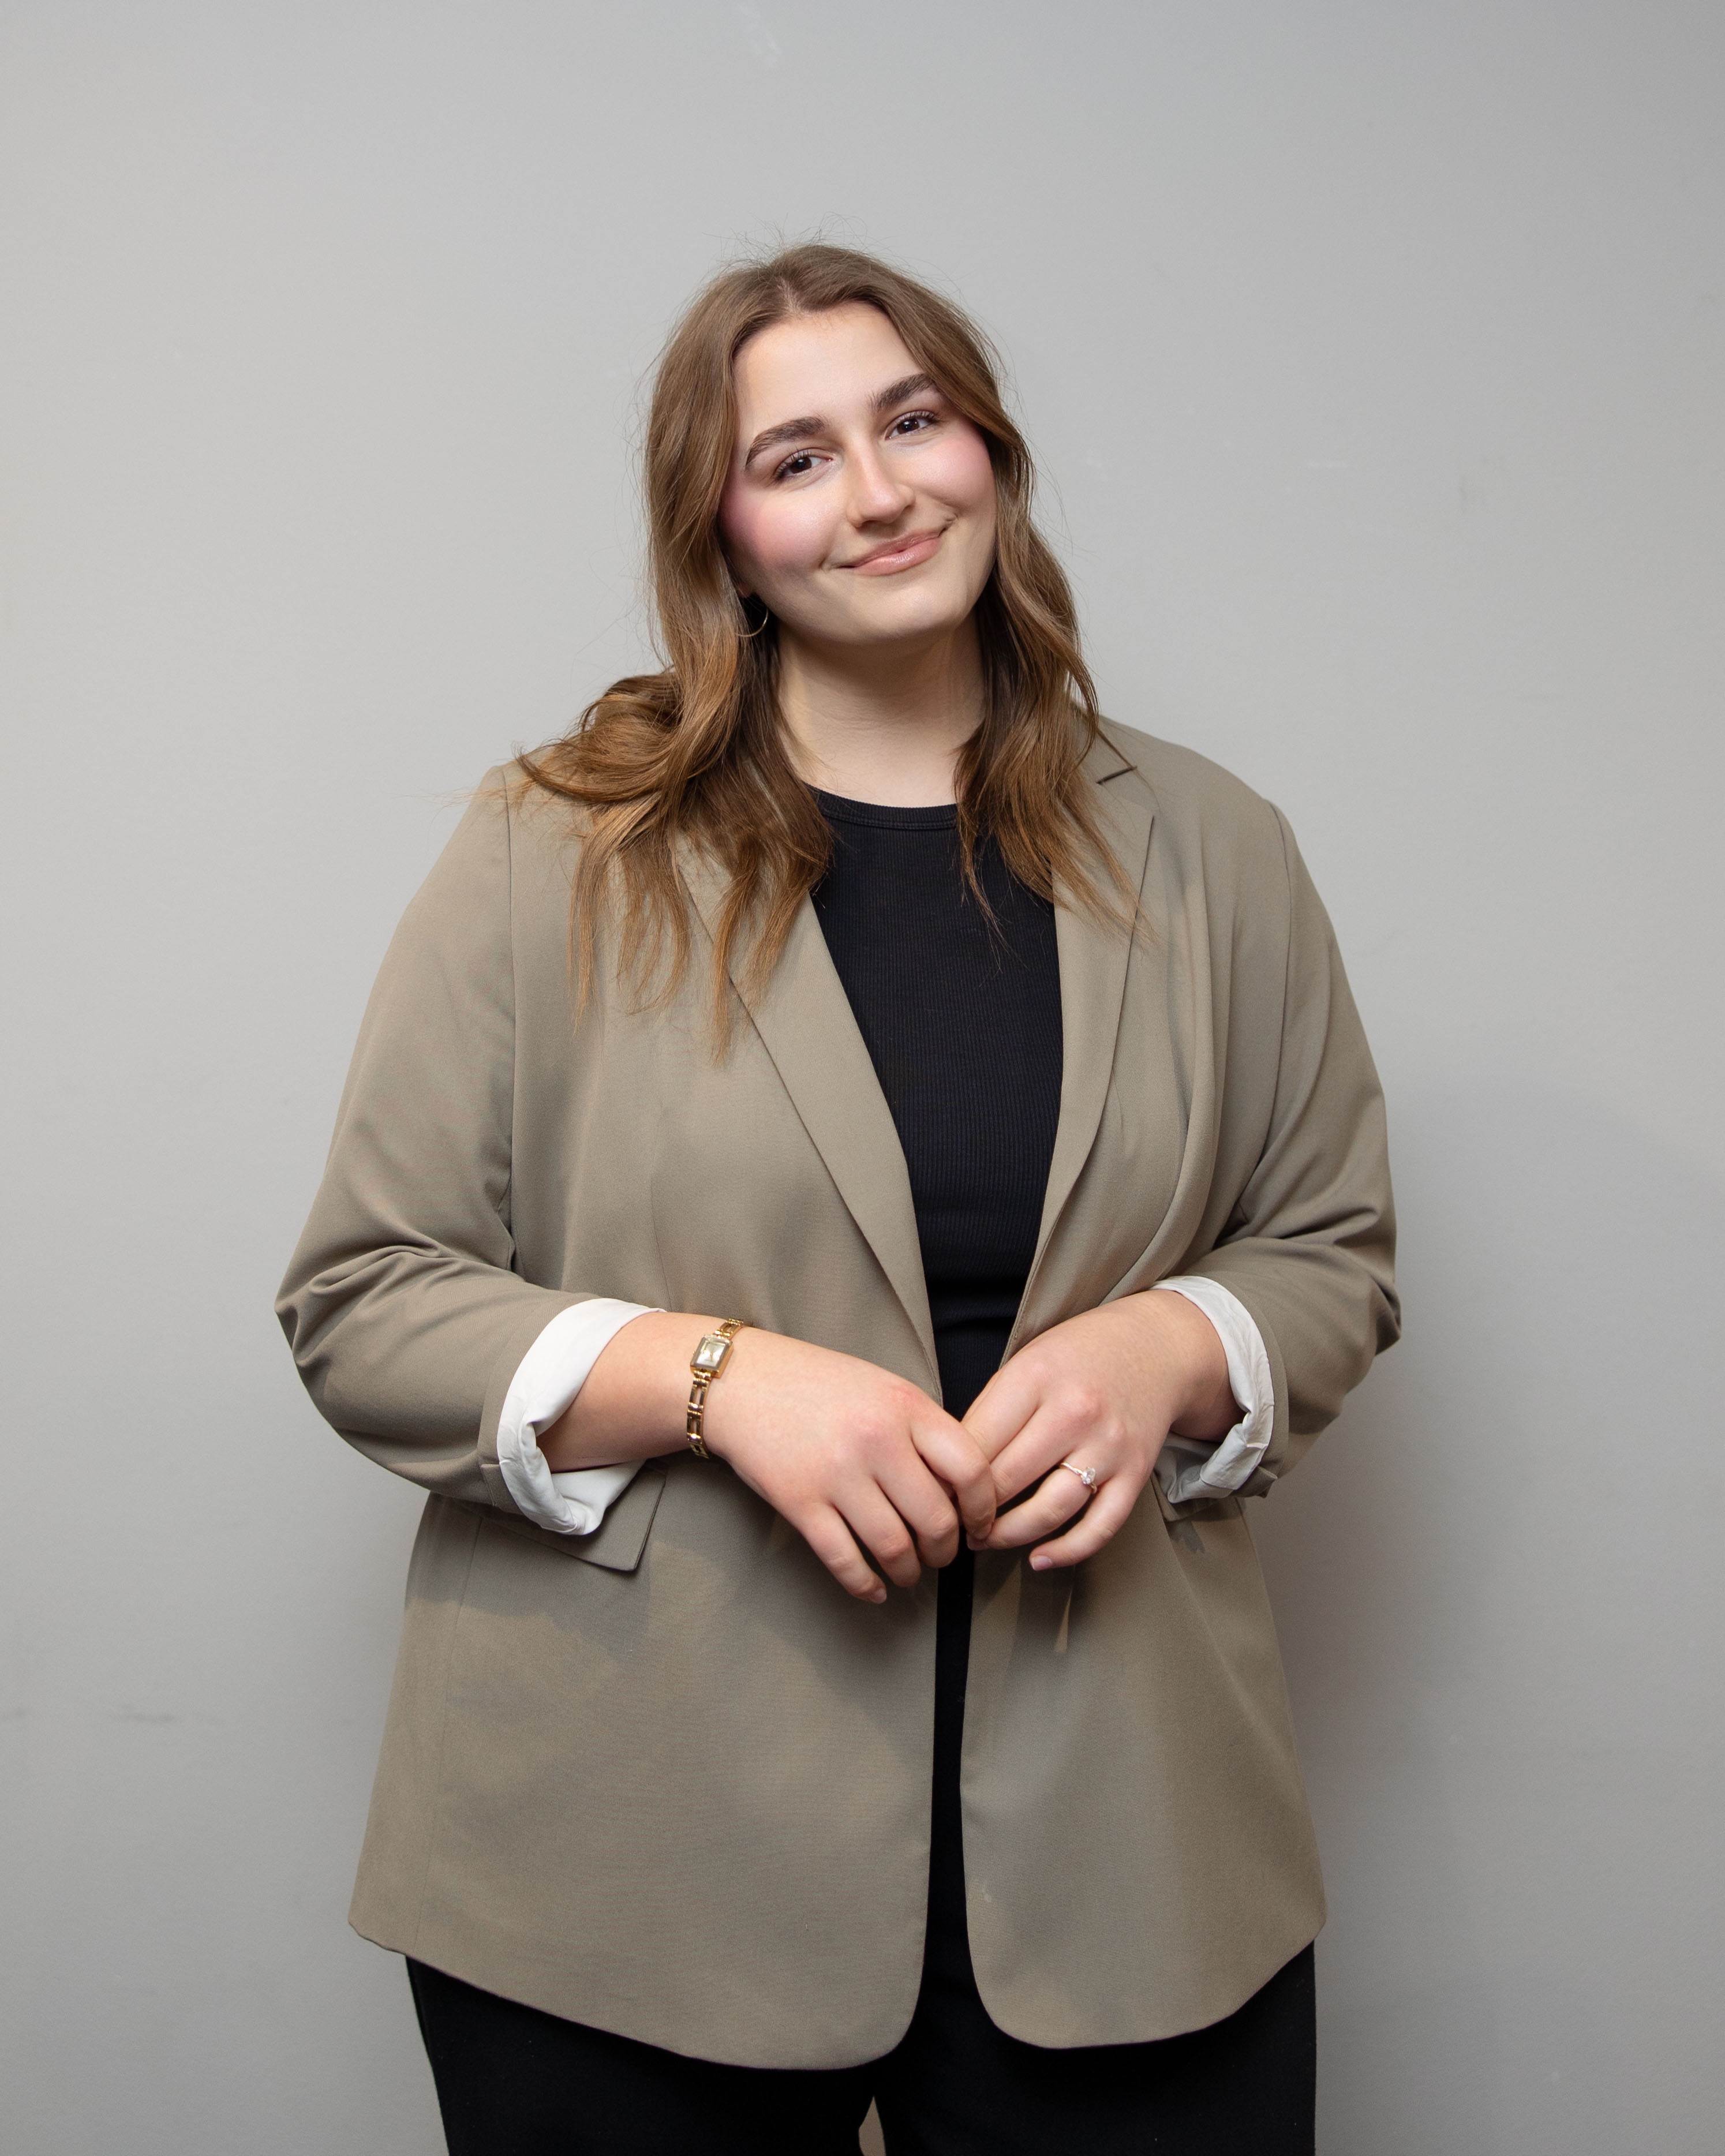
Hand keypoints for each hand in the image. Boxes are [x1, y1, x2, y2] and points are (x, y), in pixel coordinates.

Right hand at [702, 1330, 996, 1602]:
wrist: (741, 1381)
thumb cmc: (817, 1383)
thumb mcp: (883, 1388)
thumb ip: (922, 1429)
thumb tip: (960, 1487)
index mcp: (905, 1406)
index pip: (971, 1469)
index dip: (983, 1509)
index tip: (979, 1525)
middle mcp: (876, 1440)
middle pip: (936, 1519)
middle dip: (945, 1550)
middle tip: (940, 1555)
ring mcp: (837, 1473)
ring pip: (894, 1547)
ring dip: (909, 1572)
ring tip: (908, 1572)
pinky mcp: (800, 1503)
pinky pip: (845, 1560)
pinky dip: (866, 1585)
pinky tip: (874, 1589)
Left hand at [962, 1291, 1235, 1572]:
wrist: (1154, 1347)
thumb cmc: (1079, 1356)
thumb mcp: (1026, 1361)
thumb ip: (991, 1409)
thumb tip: (947, 1467)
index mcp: (1036, 1377)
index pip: (976, 1442)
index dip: (945, 1476)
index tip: (932, 1492)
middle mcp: (1074, 1412)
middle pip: (1006, 1479)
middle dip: (971, 1510)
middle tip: (952, 1520)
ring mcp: (1108, 1446)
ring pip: (1049, 1510)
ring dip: (1008, 1535)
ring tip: (985, 1539)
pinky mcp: (1135, 1474)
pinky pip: (1099, 1527)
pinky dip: (1067, 1551)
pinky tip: (1039, 1558)